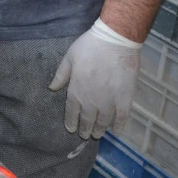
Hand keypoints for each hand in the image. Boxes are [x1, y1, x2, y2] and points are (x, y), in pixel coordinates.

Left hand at [49, 19, 140, 138]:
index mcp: (76, 90)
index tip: (71, 129)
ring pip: (103, 121)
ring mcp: (109, 101)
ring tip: (97, 135)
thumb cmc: (89, 47)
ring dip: (99, 130)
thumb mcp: (69, 58)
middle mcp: (91, 100)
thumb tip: (52, 88)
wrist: (115, 42)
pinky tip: (117, 131)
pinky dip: (120, 126)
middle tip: (84, 135)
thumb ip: (61, 75)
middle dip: (84, 129)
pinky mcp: (125, 98)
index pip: (72, 111)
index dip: (71, 122)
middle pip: (87, 119)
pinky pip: (123, 117)